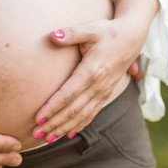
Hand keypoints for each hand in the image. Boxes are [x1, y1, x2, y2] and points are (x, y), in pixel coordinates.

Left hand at [30, 17, 148, 142]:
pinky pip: (91, 114)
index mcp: (92, 71)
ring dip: (64, 128)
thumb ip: (71, 33)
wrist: (132, 38)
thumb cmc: (108, 32)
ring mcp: (104, 92)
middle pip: (73, 110)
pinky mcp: (106, 94)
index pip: (69, 94)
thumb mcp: (91, 28)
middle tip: (35, 134)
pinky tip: (67, 133)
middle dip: (54, 123)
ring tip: (47, 139)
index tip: (38, 118)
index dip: (52, 108)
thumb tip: (52, 36)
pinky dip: (79, 125)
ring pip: (82, 116)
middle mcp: (99, 86)